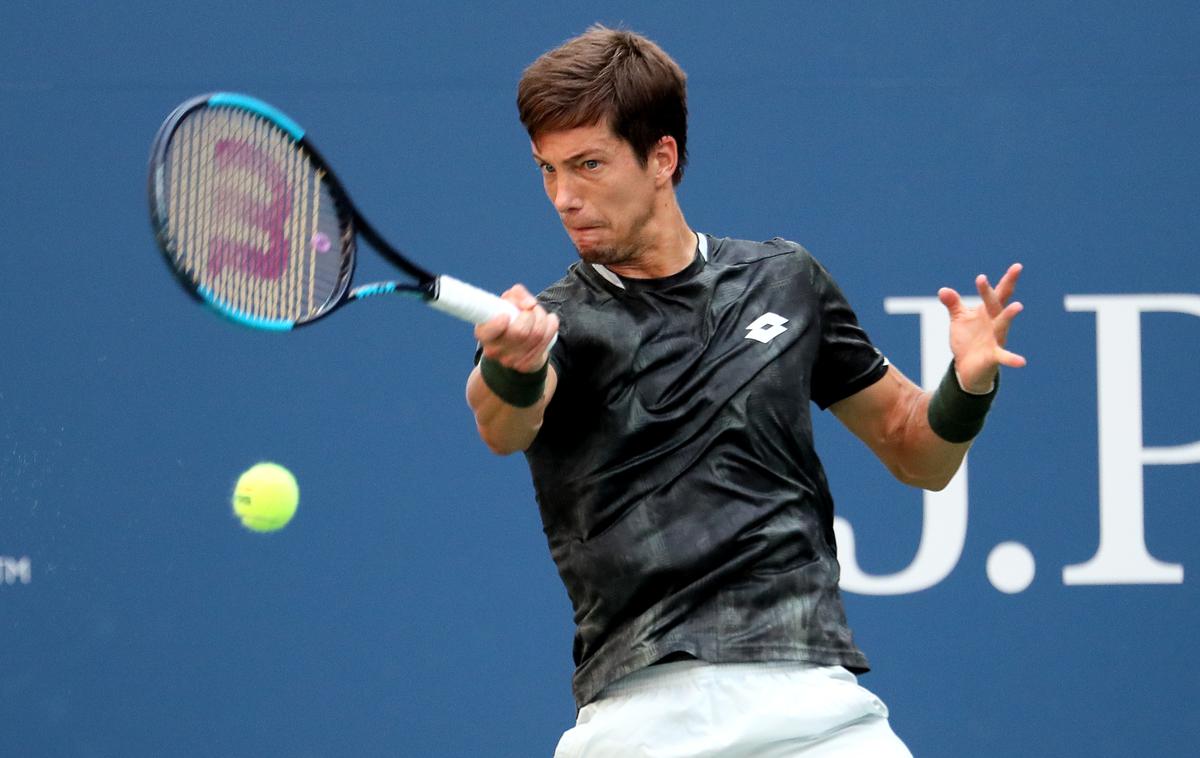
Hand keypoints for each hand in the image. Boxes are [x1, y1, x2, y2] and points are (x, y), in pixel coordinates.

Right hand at [474, 284, 558, 372]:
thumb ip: (516, 294)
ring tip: (539, 313)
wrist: (518, 344)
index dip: (498, 324)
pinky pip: (547, 340)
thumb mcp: (508, 301)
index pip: (488, 332)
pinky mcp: (526, 365)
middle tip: (530, 309)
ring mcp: (510, 360)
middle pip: (519, 332)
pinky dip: (551, 326)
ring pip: (537, 334)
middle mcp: (494, 350)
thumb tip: (530, 304)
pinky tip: (547, 322)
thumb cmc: (510, 318)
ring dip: (542, 317)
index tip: (506, 315)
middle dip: (530, 314)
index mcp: (483, 333)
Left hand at [938, 263, 1025, 392]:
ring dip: (1009, 315)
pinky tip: (1022, 362)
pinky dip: (1012, 359)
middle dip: (1005, 289)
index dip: (1007, 280)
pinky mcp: (993, 355)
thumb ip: (953, 304)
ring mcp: (996, 338)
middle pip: (998, 303)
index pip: (998, 293)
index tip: (1017, 266)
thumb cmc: (968, 339)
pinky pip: (1004, 357)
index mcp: (988, 312)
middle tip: (1014, 273)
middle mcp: (995, 323)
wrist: (968, 366)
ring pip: (1003, 324)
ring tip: (1018, 306)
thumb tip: (943, 290)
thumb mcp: (959, 319)